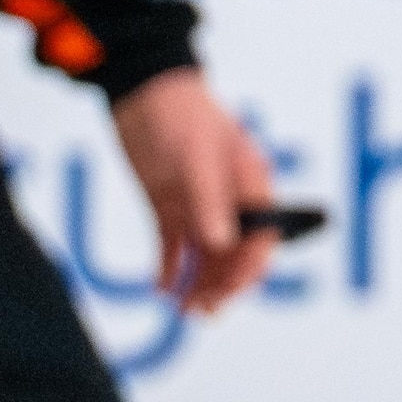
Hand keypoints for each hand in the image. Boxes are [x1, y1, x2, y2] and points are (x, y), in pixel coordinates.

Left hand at [106, 67, 284, 314]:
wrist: (139, 90)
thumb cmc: (179, 115)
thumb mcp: (196, 158)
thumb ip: (209, 202)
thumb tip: (221, 243)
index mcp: (251, 185)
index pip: (262, 237)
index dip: (249, 268)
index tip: (229, 293)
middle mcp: (229, 200)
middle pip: (234, 254)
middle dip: (222, 285)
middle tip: (201, 311)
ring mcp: (198, 205)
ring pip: (205, 256)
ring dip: (197, 283)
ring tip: (182, 308)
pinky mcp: (169, 207)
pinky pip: (174, 247)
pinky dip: (170, 269)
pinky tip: (162, 289)